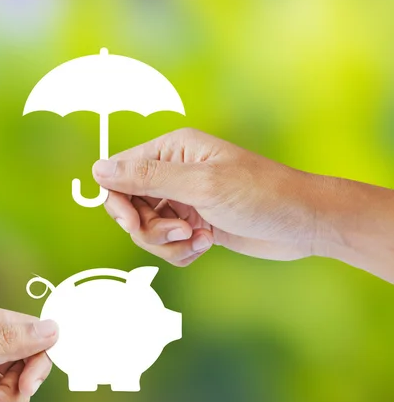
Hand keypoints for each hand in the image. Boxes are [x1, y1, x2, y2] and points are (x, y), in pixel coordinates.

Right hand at [93, 128, 321, 265]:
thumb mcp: (201, 184)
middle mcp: (173, 173)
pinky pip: (166, 244)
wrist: (302, 223)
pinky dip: (180, 251)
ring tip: (198, 240)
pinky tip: (205, 245)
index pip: (120, 173)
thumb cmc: (260, 195)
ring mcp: (183, 200)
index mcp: (172, 150)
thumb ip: (147, 177)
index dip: (118, 201)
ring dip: (167, 243)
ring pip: (147, 229)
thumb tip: (98, 169)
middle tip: (179, 233)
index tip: (133, 222)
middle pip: (129, 206)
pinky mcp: (193, 224)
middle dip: (148, 229)